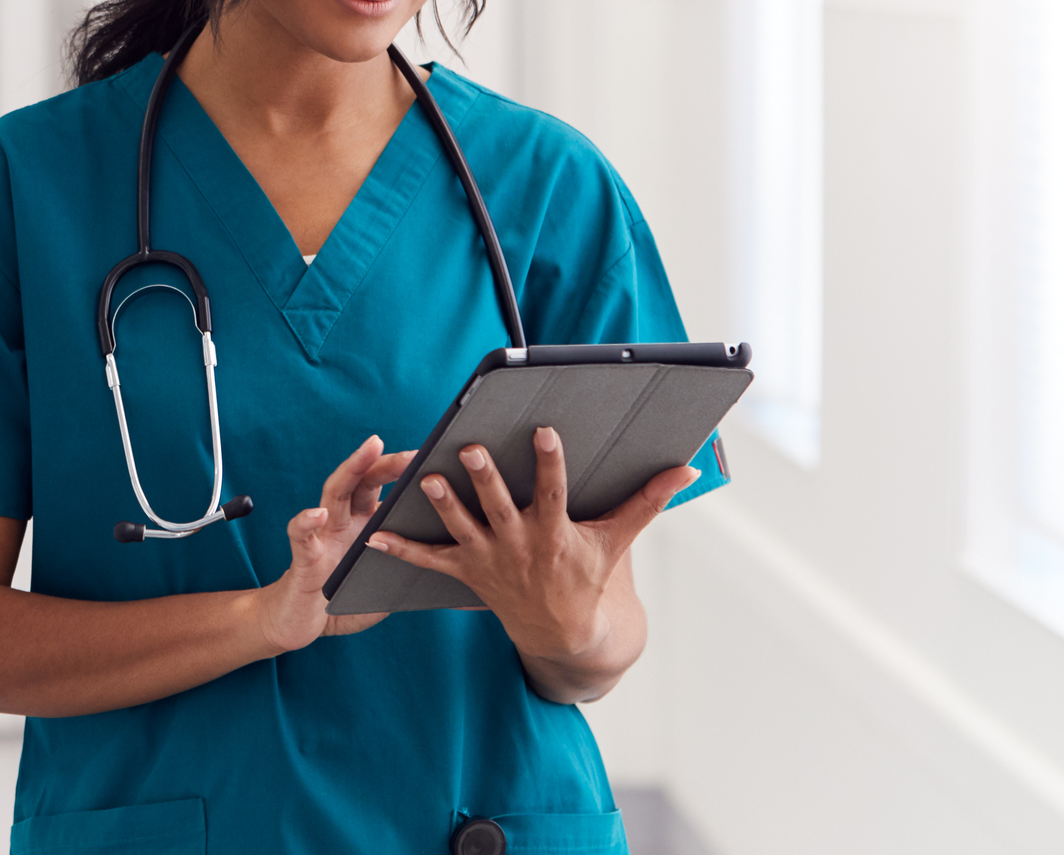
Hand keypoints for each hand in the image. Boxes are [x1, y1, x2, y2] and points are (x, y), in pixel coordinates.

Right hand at [251, 436, 414, 653]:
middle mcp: (343, 521)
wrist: (301, 624)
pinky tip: (317, 514)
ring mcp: (322, 535)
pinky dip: (306, 522)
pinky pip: (301, 536)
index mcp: (364, 525)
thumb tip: (453, 563)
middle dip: (385, 462)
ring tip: (371, 449)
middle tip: (413, 453)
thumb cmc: (345, 600)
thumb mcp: (385, 582)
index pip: (383, 489)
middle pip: (362, 481)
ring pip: (334, 493)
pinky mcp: (303, 558)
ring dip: (352, 469)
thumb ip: (408, 566)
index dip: (405, 474)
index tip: (434, 461)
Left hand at [365, 426, 697, 666]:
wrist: (563, 632)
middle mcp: (519, 544)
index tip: (545, 430)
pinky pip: (429, 562)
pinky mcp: (466, 572)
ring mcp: (489, 559)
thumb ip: (647, 501)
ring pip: (462, 528)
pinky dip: (402, 550)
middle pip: (500, 506)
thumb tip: (687, 469)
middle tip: (471, 450)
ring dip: (443, 505)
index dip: (550, 461)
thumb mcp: (617, 540)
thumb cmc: (588, 575)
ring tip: (426, 478)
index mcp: (555, 532)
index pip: (554, 491)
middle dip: (486, 479)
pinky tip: (375, 535)